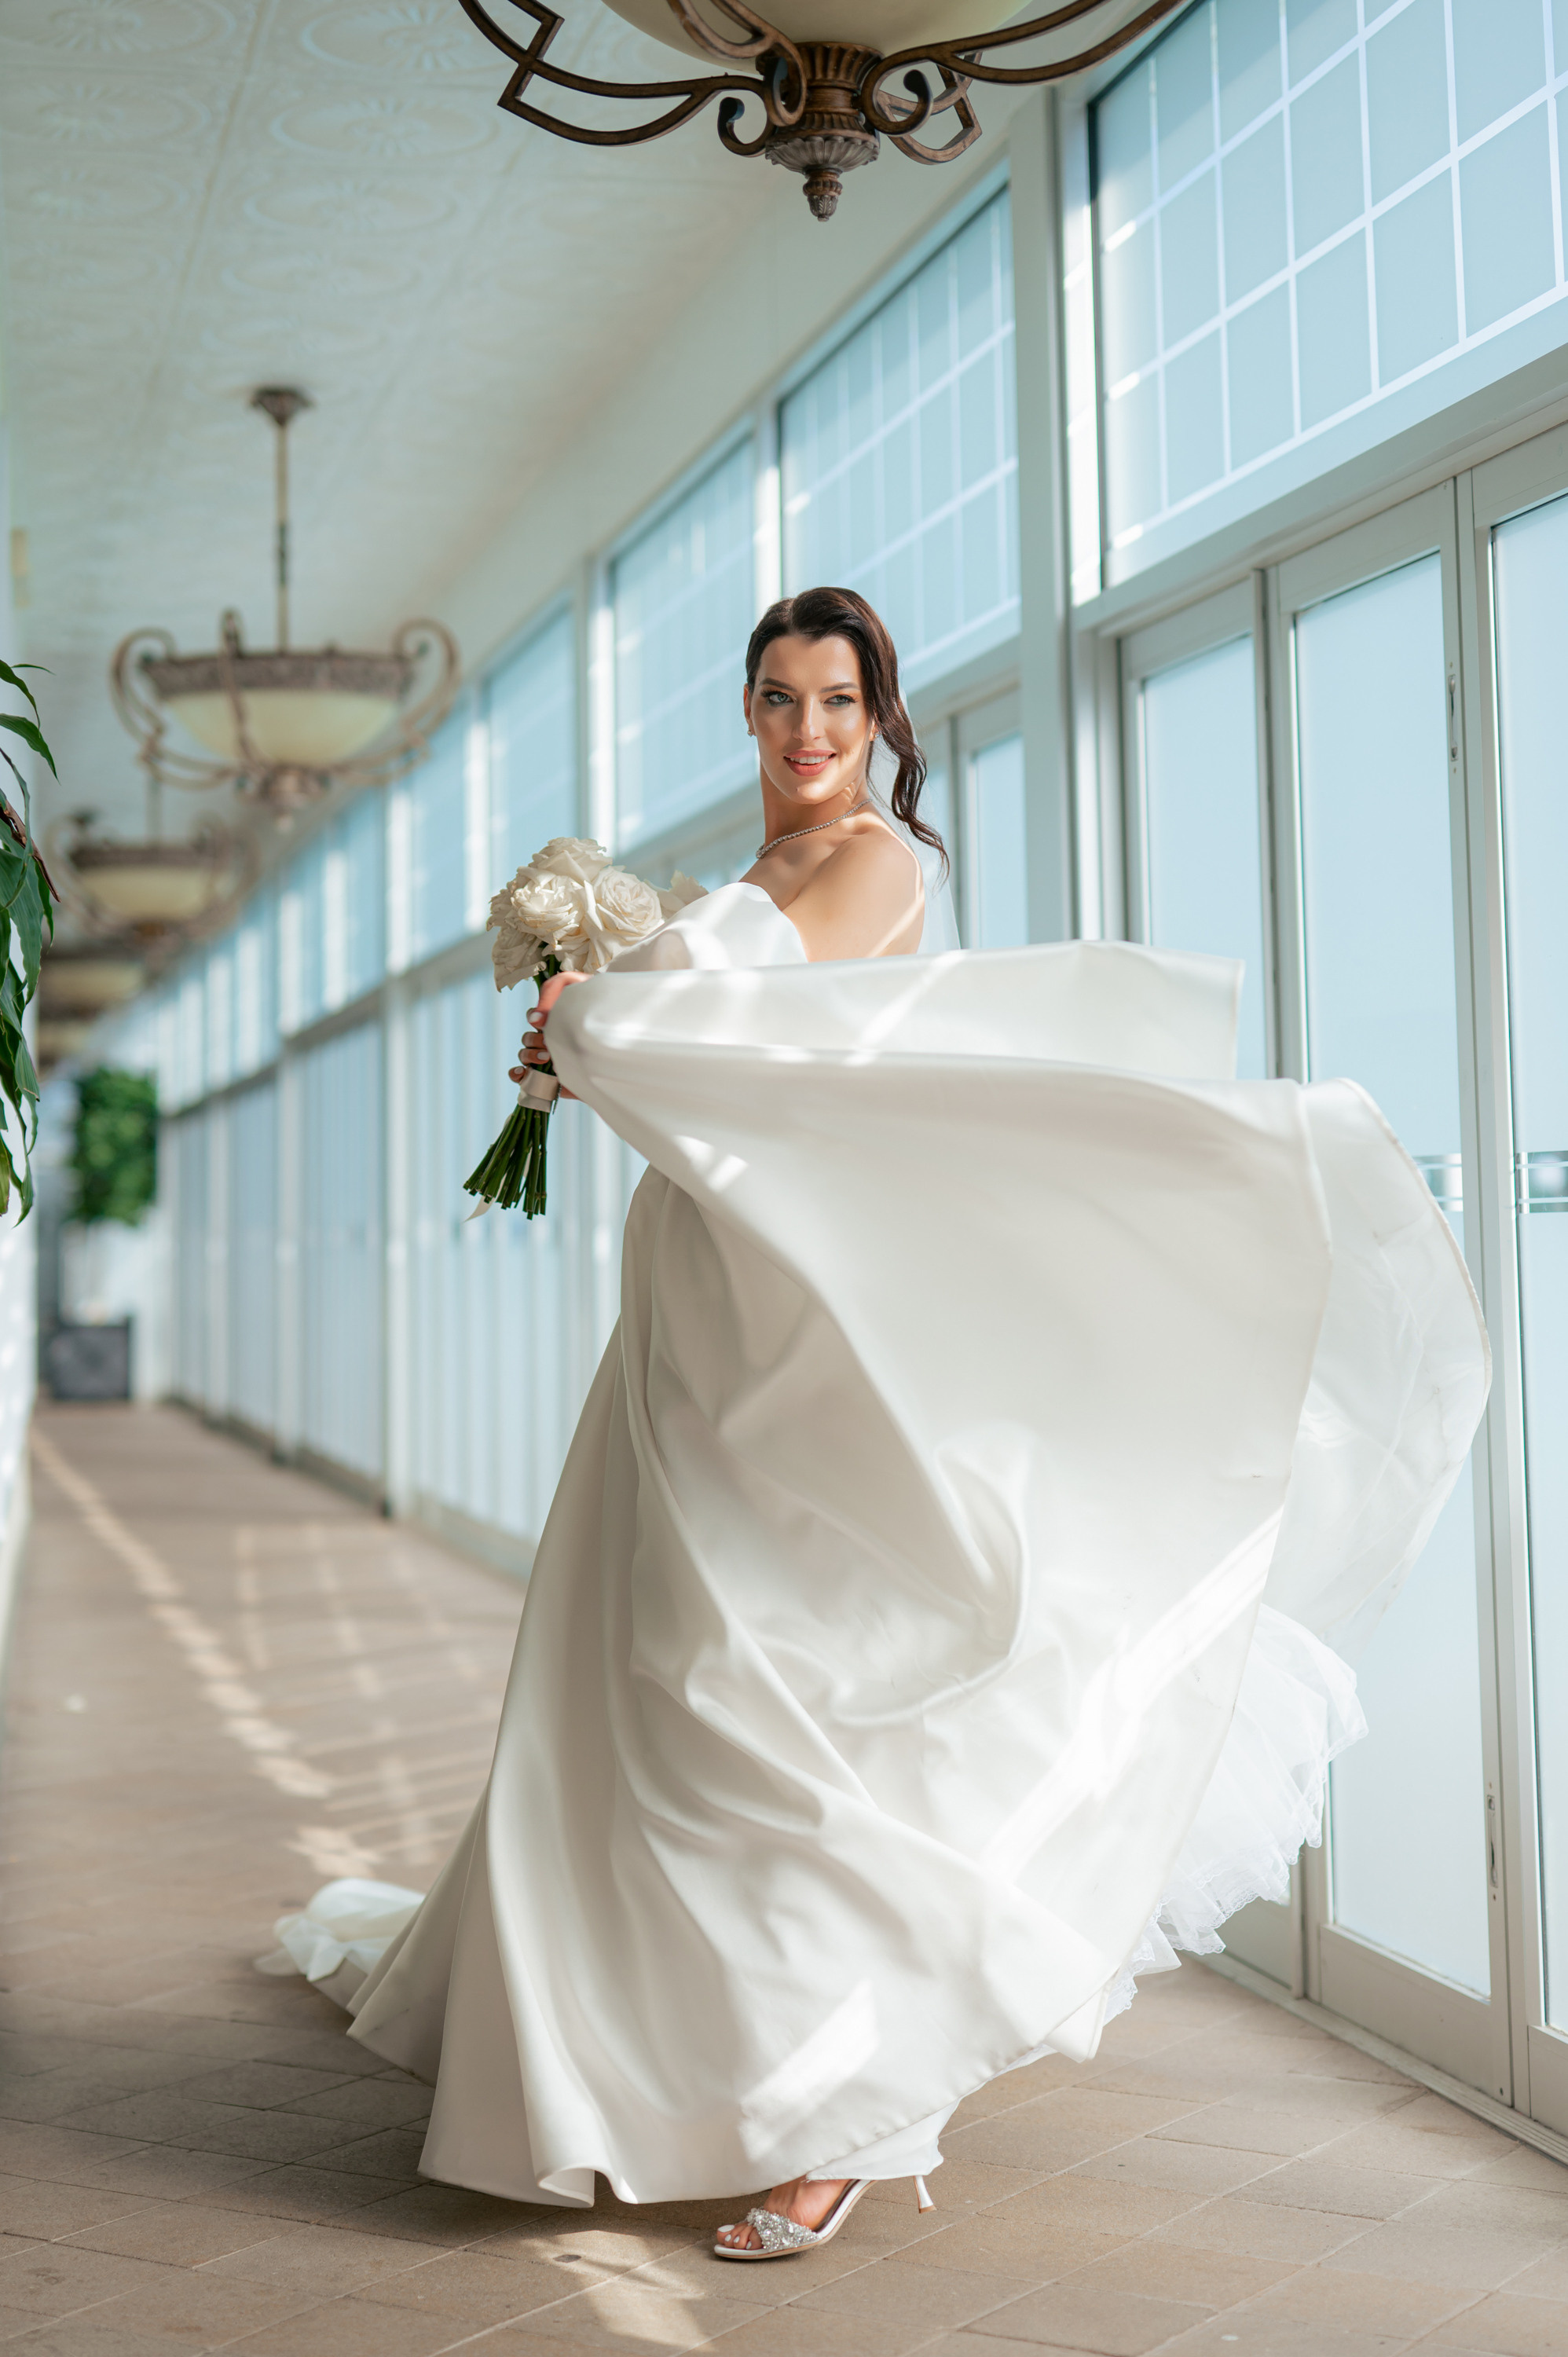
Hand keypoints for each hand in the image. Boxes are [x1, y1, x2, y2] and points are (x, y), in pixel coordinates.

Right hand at [508, 969, 586, 1098]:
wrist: (621, 1028)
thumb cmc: (598, 1003)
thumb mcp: (573, 986)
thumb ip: (551, 993)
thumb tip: (534, 1019)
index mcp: (556, 1018)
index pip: (533, 1018)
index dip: (533, 1019)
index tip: (541, 1022)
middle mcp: (552, 1037)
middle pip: (527, 1039)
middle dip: (534, 1040)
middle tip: (550, 1044)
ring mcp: (552, 1058)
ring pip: (524, 1056)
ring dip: (529, 1055)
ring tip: (547, 1057)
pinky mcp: (554, 1076)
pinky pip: (524, 1076)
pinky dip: (518, 1073)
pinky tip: (524, 1072)